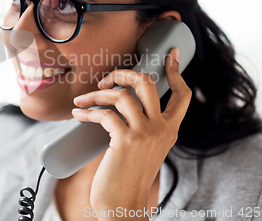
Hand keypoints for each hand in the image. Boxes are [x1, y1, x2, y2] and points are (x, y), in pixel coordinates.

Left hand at [71, 48, 191, 219]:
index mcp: (169, 130)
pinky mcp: (125, 141)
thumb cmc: (128, 178)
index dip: (176, 72)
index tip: (171, 55)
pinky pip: (104, 114)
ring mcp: (145, 134)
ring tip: (82, 101)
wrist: (123, 207)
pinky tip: (78, 115)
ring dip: (96, 94)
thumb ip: (141, 129)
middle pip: (147, 83)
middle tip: (106, 80)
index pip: (183, 95)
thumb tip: (117, 107)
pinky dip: (87, 112)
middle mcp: (161, 129)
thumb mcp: (144, 150)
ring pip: (122, 95)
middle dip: (123, 73)